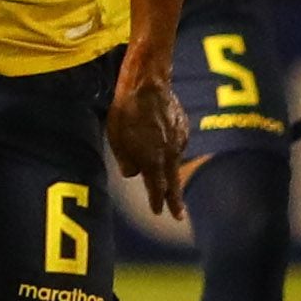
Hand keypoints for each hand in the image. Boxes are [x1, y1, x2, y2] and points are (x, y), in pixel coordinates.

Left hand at [106, 75, 190, 217]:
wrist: (148, 84)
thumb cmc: (126, 111)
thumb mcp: (116, 139)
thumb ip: (126, 161)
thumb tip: (133, 173)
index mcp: (153, 160)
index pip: (157, 188)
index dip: (157, 202)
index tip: (158, 212)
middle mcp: (170, 154)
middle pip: (173, 182)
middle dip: (175, 201)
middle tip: (179, 217)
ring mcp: (180, 140)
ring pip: (175, 162)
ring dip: (170, 172)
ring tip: (167, 179)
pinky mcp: (184, 128)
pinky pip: (176, 145)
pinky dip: (170, 150)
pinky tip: (163, 145)